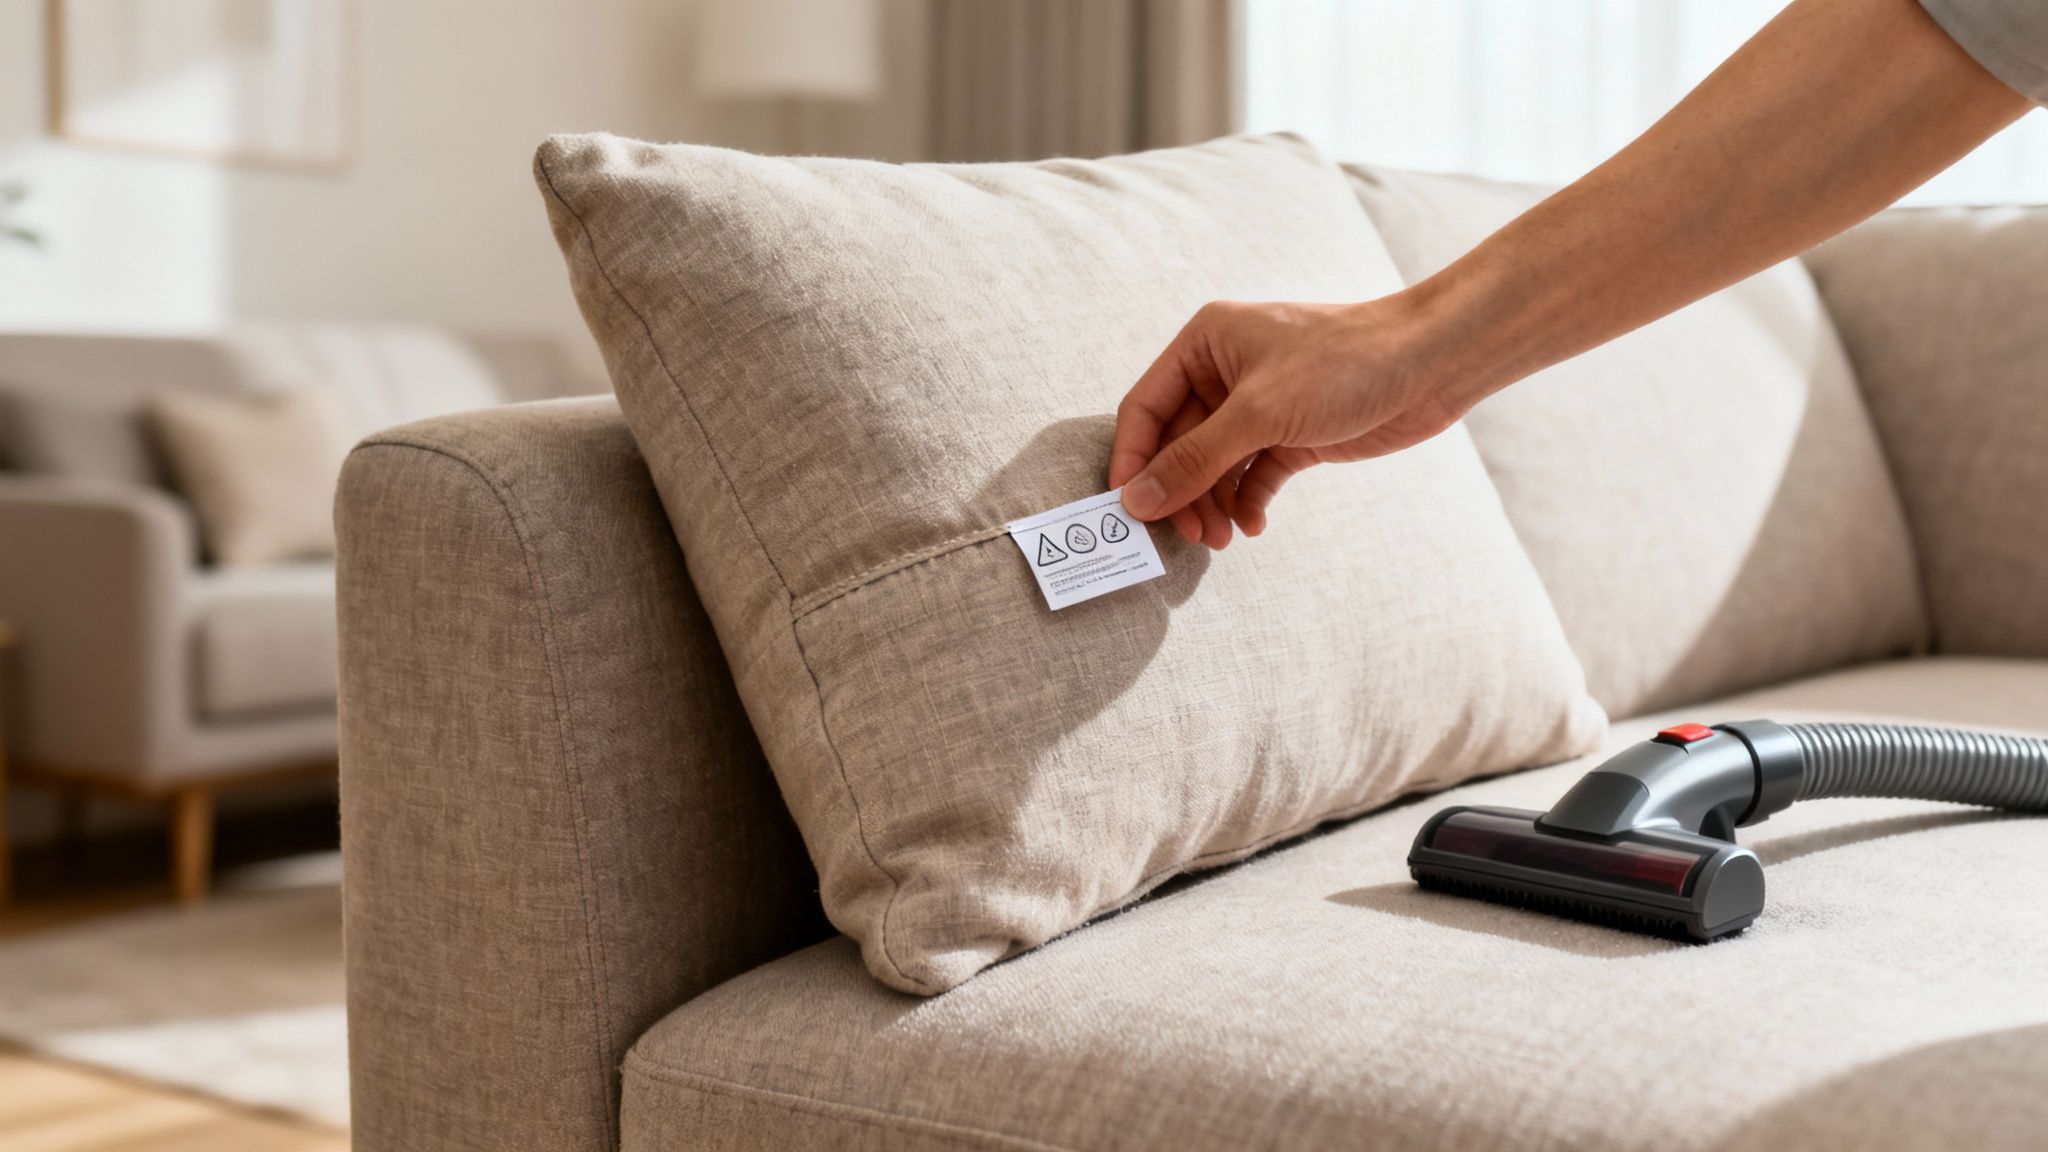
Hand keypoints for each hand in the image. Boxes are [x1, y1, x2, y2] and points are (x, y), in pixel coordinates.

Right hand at [1108, 295, 1474, 547]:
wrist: (1429, 363)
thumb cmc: (1343, 363)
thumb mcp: (1259, 413)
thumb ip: (1194, 459)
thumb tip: (1137, 500)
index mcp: (1204, 345)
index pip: (1145, 408)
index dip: (1133, 460)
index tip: (1128, 510)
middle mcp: (1224, 373)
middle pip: (1178, 445)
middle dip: (1181, 492)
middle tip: (1190, 536)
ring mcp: (1258, 407)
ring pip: (1214, 466)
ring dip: (1213, 504)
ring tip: (1223, 539)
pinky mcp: (1290, 435)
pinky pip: (1252, 477)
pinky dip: (1248, 502)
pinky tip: (1253, 525)